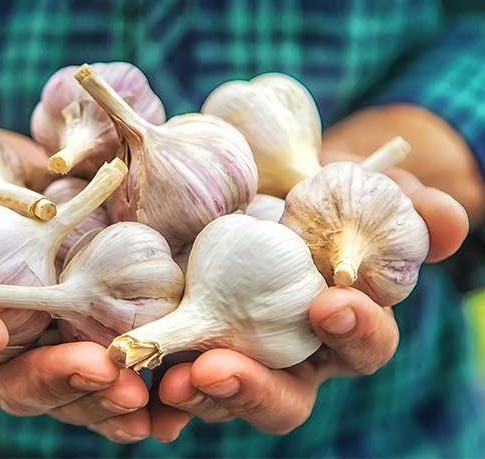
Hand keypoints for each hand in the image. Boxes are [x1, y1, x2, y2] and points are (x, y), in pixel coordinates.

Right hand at [0, 269, 151, 442]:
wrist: (13, 182)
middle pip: (13, 381)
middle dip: (53, 380)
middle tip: (95, 369)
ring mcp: (46, 343)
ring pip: (68, 390)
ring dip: (104, 397)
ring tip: (138, 392)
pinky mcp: (90, 333)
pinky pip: (112, 375)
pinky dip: (141, 395)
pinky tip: (168, 405)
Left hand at [148, 106, 471, 441]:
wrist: (264, 187)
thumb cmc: (320, 194)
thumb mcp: (361, 191)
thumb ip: (404, 207)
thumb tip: (447, 219)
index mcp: (342, 323)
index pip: (362, 342)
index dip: (356, 329)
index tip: (331, 302)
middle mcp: (291, 353)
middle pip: (285, 397)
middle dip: (256, 388)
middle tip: (219, 370)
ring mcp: (237, 353)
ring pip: (223, 395)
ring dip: (198, 394)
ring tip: (171, 382)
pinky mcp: (188, 343)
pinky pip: (173, 379)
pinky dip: (157, 389)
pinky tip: (137, 383)